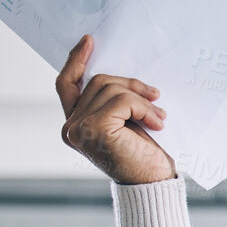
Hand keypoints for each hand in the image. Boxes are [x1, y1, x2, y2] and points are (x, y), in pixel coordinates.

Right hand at [55, 34, 176, 184]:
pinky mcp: (94, 129)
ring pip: (110, 88)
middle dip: (130, 84)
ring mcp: (79, 129)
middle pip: (97, 81)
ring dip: (142, 99)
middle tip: (156, 96)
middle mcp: (70, 127)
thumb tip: (122, 76)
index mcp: (75, 124)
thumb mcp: (127, 122)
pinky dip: (144, 108)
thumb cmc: (145, 157)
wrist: (154, 186)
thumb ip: (114, 103)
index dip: (77, 60)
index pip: (66, 84)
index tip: (90, 41)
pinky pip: (122, 100)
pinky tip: (157, 123)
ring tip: (159, 117)